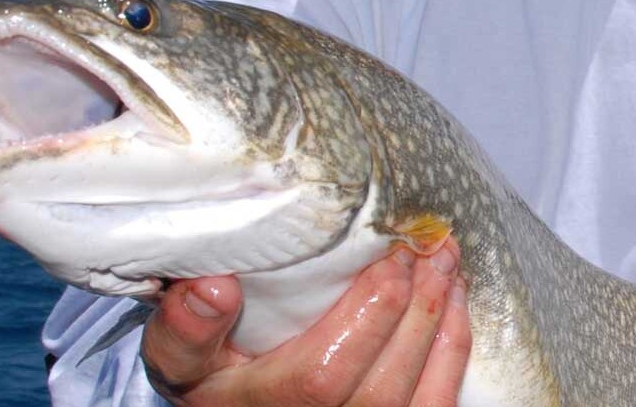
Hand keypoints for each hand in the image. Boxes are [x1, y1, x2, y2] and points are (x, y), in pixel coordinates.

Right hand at [141, 239, 470, 406]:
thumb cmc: (211, 375)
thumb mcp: (180, 354)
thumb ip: (186, 327)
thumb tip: (215, 287)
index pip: (324, 376)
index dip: (370, 314)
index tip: (391, 252)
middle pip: (383, 387)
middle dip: (417, 308)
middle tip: (431, 245)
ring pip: (421, 400)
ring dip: (442, 324)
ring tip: (448, 263)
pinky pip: (436, 405)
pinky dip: (452, 351)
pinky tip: (455, 304)